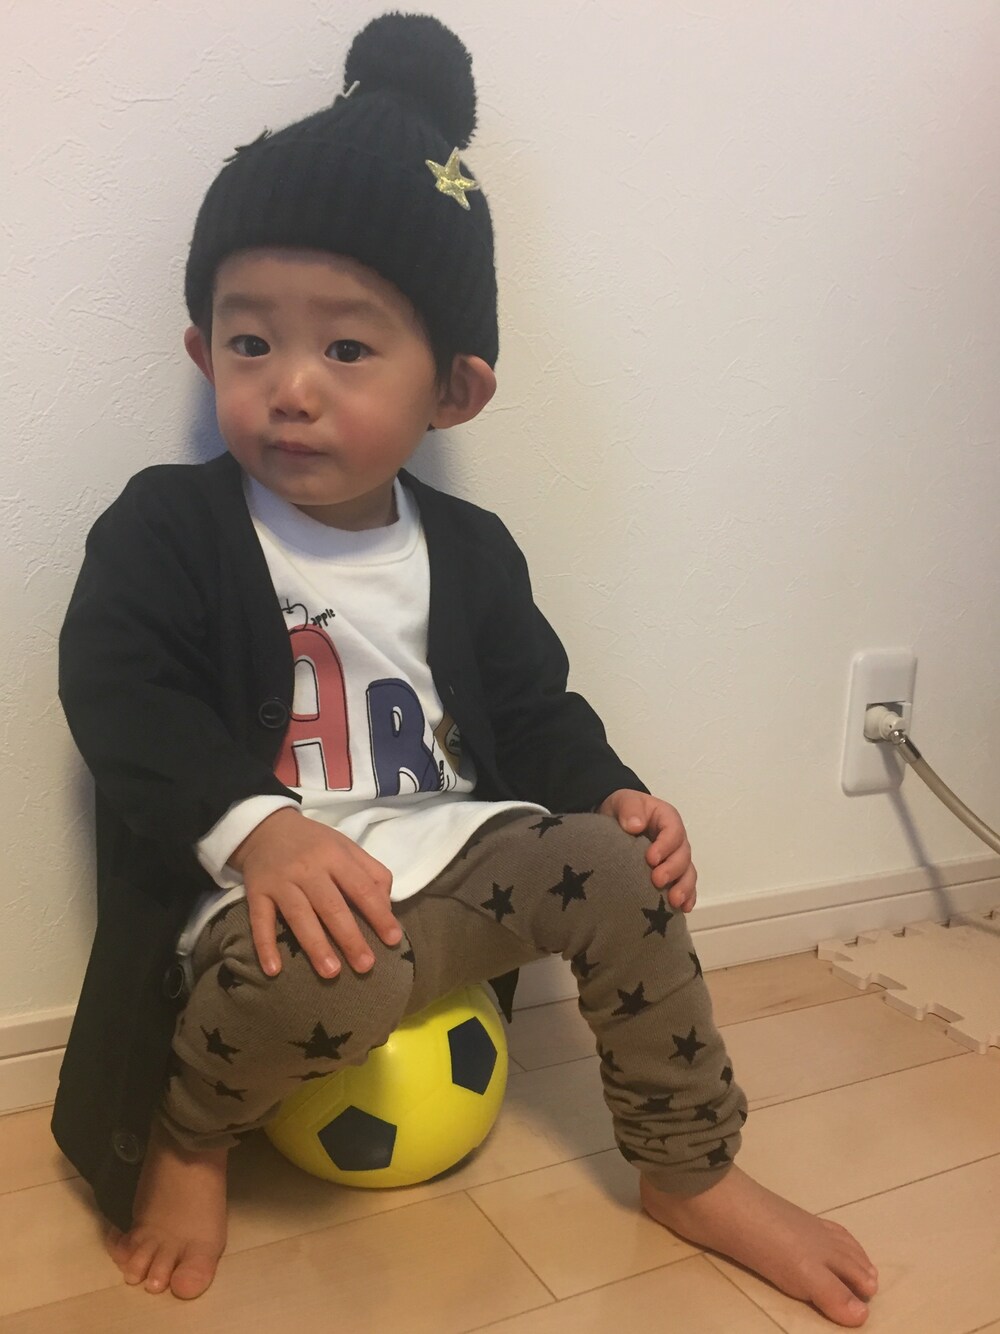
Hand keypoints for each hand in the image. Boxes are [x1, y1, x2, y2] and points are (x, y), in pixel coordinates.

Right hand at [228, 808, 401, 977]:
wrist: (265, 828)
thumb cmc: (314, 844)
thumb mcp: (346, 847)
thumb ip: (371, 873)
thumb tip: (387, 908)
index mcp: (335, 856)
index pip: (362, 888)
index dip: (379, 914)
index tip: (393, 939)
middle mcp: (308, 868)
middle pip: (332, 906)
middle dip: (350, 937)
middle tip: (365, 965)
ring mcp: (281, 881)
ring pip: (299, 916)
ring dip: (315, 945)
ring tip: (331, 972)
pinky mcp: (257, 892)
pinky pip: (260, 920)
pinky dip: (265, 945)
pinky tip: (274, 970)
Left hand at [598, 788, 696, 911]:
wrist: (617, 821)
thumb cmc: (624, 810)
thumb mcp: (623, 802)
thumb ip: (629, 809)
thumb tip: (635, 825)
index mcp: (667, 819)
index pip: (673, 831)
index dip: (665, 845)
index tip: (650, 859)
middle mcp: (676, 839)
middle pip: (683, 855)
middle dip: (673, 869)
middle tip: (657, 880)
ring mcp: (676, 858)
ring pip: (688, 872)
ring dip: (684, 887)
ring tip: (674, 901)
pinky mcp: (673, 874)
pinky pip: (685, 885)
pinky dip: (687, 897)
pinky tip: (683, 909)